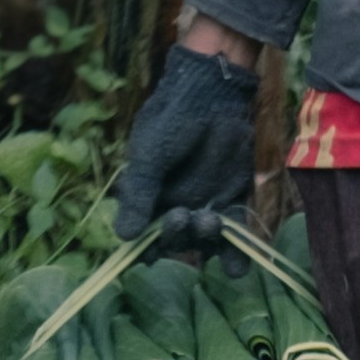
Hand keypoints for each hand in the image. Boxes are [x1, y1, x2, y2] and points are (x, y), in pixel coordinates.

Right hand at [113, 36, 258, 252]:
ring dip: (205, 240)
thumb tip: (124, 236)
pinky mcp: (233, 201)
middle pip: (175, 240)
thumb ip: (140, 193)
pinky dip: (236, 255)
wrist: (212, 91)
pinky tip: (235, 268)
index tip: (149, 253)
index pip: (144, 235)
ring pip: (203, 241)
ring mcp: (205, 207)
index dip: (146, 249)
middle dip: (177, 235)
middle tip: (180, 217)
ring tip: (208, 220)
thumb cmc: (171, 117)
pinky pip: (234, 234)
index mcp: (149, 200)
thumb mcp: (150, 153)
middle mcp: (176, 209)